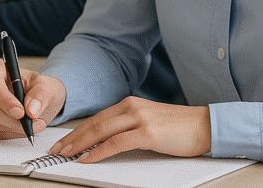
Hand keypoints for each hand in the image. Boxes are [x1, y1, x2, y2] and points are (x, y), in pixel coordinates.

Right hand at [0, 58, 65, 138]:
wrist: (39, 102)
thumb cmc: (39, 89)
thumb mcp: (48, 86)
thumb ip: (41, 95)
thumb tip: (31, 109)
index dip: (4, 99)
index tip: (20, 112)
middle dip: (10, 119)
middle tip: (31, 123)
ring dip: (13, 127)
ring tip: (33, 124)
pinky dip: (10, 133)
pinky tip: (23, 127)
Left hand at [48, 97, 210, 162]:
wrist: (205, 126)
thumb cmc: (180, 128)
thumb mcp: (149, 123)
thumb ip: (129, 127)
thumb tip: (106, 142)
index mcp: (131, 104)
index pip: (97, 118)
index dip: (77, 130)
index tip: (63, 141)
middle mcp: (132, 107)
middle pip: (94, 123)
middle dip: (72, 137)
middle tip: (56, 149)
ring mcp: (139, 118)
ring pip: (100, 131)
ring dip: (79, 144)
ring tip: (66, 154)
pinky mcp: (148, 132)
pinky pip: (116, 143)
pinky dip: (99, 151)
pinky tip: (88, 158)